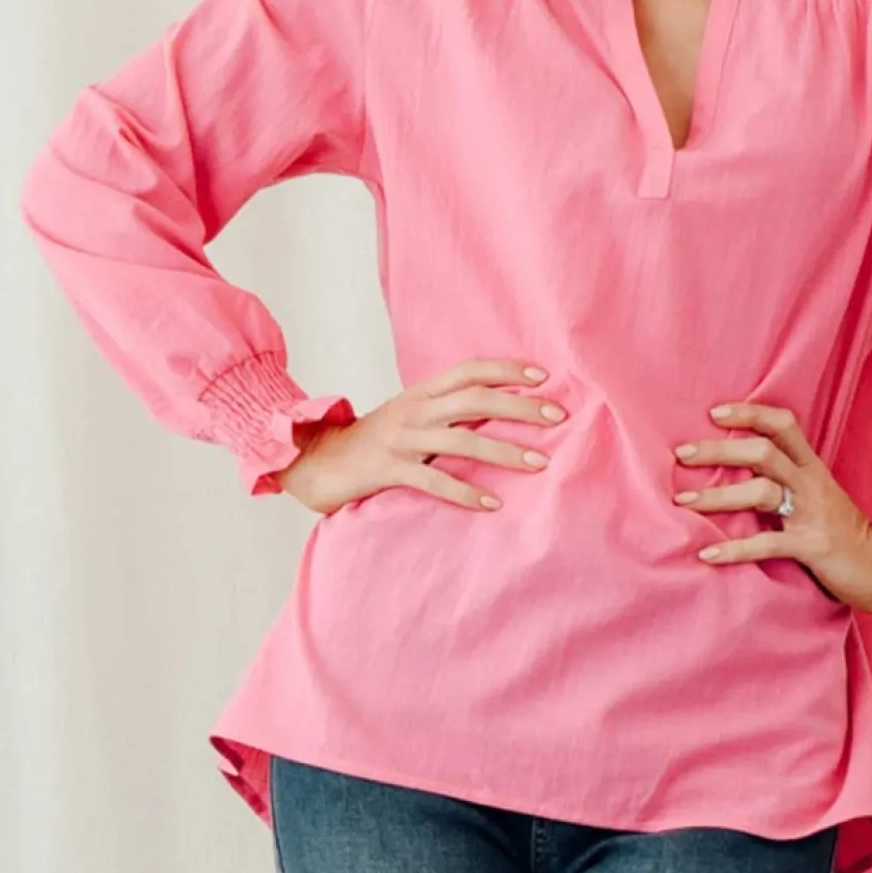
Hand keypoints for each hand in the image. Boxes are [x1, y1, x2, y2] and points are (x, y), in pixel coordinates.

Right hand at [277, 356, 565, 515]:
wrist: (314, 460)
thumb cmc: (372, 441)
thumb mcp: (409, 416)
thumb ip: (445, 411)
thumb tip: (497, 413)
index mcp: (421, 393)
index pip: (469, 371)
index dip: (506, 370)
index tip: (544, 378)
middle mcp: (414, 410)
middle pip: (475, 400)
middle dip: (520, 406)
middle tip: (558, 416)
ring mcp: (401, 439)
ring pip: (462, 440)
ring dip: (504, 451)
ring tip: (539, 462)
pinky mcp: (387, 470)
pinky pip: (433, 481)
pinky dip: (465, 492)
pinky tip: (492, 503)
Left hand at [672, 400, 871, 615]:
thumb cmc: (842, 532)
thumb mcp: (815, 497)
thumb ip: (784, 480)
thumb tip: (735, 471)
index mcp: (811, 467)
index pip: (782, 424)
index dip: (749, 413)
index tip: (713, 413)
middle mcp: (811, 484)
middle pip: (762, 452)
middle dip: (718, 450)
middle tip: (682, 454)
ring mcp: (812, 514)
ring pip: (761, 492)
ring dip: (717, 496)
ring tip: (683, 501)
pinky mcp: (812, 547)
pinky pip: (767, 544)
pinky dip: (734, 550)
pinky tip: (706, 555)